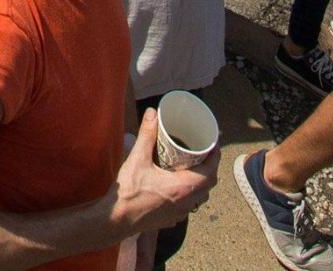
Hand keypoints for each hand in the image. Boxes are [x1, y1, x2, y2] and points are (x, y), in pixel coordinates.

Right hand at [109, 110, 213, 234]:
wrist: (116, 219)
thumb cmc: (128, 192)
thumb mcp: (138, 159)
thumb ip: (147, 135)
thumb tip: (152, 113)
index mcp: (183, 187)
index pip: (211, 171)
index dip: (215, 156)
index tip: (214, 143)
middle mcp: (186, 202)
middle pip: (209, 184)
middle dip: (210, 167)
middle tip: (204, 152)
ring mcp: (180, 213)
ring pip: (200, 196)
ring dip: (201, 181)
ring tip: (193, 167)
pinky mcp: (171, 219)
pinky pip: (189, 205)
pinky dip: (190, 193)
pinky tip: (178, 185)